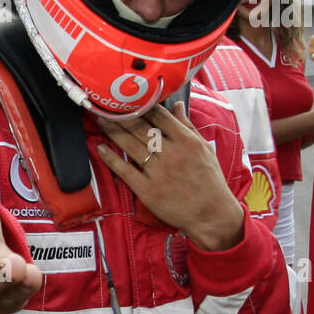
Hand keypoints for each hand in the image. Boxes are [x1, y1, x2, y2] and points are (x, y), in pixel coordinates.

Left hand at [94, 101, 244, 250]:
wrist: (212, 215)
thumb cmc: (210, 181)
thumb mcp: (205, 149)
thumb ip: (188, 126)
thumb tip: (177, 104)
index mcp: (187, 141)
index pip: (160, 116)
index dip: (142, 106)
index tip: (129, 99)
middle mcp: (172, 154)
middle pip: (141, 129)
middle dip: (122, 116)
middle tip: (107, 106)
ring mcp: (159, 173)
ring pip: (131, 146)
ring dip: (113, 132)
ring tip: (100, 121)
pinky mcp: (148, 191)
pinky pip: (125, 171)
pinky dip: (111, 159)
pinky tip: (101, 148)